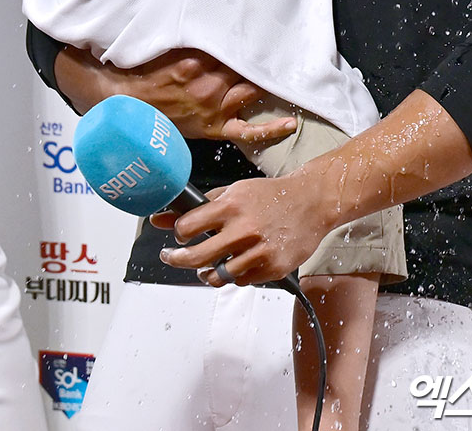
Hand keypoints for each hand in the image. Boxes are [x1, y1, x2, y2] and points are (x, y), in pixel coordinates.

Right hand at [54, 45, 295, 144]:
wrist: (125, 109)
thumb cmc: (140, 74)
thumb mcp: (160, 46)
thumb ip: (184, 34)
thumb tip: (205, 12)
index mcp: (194, 60)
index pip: (230, 43)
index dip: (248, 35)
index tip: (264, 23)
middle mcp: (208, 82)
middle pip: (244, 64)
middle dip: (261, 54)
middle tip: (284, 42)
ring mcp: (214, 106)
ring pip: (250, 90)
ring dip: (268, 80)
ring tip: (288, 71)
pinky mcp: (215, 127)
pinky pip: (247, 131)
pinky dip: (270, 130)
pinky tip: (290, 123)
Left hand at [153, 172, 327, 285]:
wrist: (310, 202)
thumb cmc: (269, 195)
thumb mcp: (232, 192)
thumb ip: (199, 206)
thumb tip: (161, 218)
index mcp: (230, 206)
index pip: (187, 227)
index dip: (177, 234)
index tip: (178, 235)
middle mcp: (243, 229)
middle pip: (196, 256)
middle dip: (176, 260)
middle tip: (171, 257)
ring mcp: (259, 251)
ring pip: (217, 276)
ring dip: (206, 273)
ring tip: (205, 267)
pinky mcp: (272, 268)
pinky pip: (241, 281)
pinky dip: (233, 275)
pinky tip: (235, 264)